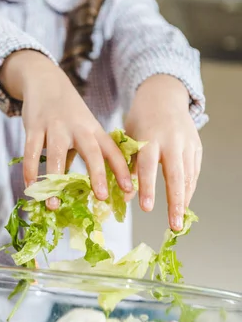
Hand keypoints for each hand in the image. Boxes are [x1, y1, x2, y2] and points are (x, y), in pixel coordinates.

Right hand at [0, 50, 133, 207]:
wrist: (46, 81)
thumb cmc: (68, 113)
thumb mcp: (82, 129)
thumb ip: (82, 155)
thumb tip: (82, 188)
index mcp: (94, 131)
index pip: (113, 151)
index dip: (122, 171)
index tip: (130, 191)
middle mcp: (78, 128)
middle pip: (92, 152)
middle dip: (97, 174)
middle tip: (100, 197)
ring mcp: (56, 127)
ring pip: (56, 154)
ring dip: (55, 180)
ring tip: (53, 204)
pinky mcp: (35, 126)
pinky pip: (31, 151)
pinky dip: (30, 170)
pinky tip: (30, 187)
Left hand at [125, 75, 202, 230]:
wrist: (163, 96)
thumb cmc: (140, 121)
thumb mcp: (129, 139)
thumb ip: (127, 166)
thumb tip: (124, 198)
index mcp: (149, 138)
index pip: (148, 167)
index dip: (148, 188)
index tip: (146, 208)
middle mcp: (171, 141)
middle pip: (175, 175)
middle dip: (174, 202)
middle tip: (173, 225)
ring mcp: (187, 143)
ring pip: (188, 176)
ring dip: (184, 200)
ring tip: (178, 221)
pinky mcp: (196, 146)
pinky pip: (194, 172)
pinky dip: (189, 189)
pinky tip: (183, 204)